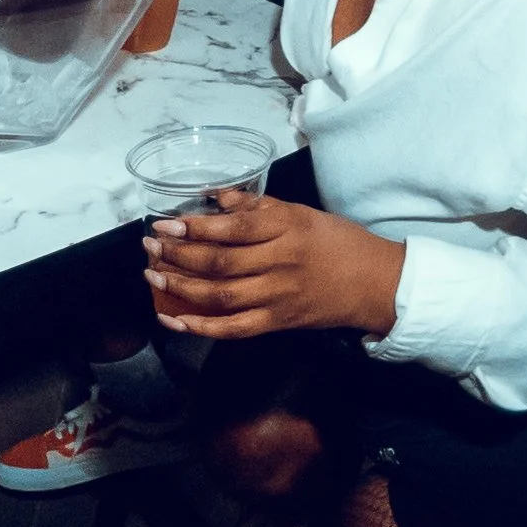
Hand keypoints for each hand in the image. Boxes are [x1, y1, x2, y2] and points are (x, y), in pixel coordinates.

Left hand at [143, 191, 406, 339]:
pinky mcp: (278, 323)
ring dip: (181, 287)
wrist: (376, 284)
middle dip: (178, 254)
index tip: (165, 222)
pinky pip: (234, 329)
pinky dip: (201, 327)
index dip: (194, 227)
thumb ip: (255, 207)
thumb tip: (214, 197)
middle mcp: (279, 263)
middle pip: (219, 262)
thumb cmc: (337, 241)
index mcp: (285, 228)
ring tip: (153, 276)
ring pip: (220, 296)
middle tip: (150, 246)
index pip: (232, 229)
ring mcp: (278, 297)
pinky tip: (174, 319)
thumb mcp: (299, 212)